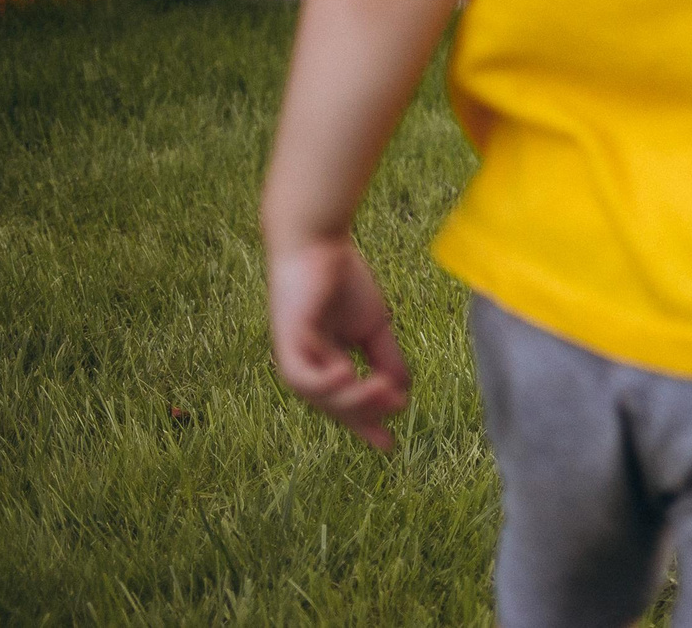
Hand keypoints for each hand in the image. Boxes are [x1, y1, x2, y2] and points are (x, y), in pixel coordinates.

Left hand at [268, 236, 410, 451]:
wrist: (319, 244)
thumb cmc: (342, 280)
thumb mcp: (373, 327)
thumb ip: (386, 359)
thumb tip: (403, 392)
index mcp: (326, 364)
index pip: (346, 403)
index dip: (367, 425)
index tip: (389, 446)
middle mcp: (308, 366)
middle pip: (336, 406)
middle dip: (365, 414)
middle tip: (396, 409)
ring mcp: (295, 355)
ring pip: (321, 397)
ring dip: (354, 399)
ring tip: (384, 390)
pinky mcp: (288, 341)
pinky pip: (303, 377)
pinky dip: (324, 383)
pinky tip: (347, 374)